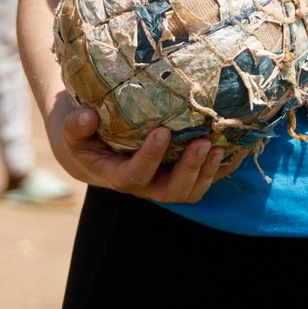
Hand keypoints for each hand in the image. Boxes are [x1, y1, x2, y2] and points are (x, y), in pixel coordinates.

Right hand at [48, 93, 233, 202]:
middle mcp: (144, 185)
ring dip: (208, 170)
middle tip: (203, 142)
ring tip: (219, 144)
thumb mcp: (69, 130)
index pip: (135, 175)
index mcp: (117, 176)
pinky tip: (238, 148)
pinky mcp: (177, 173)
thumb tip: (87, 117)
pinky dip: (222, 167)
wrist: (89, 149)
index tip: (162, 131)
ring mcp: (163, 181)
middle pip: (172, 191)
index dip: (151, 158)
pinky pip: (204, 178)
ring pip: (191, 190)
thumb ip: (75, 126)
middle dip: (190, 169)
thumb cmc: (79, 137)